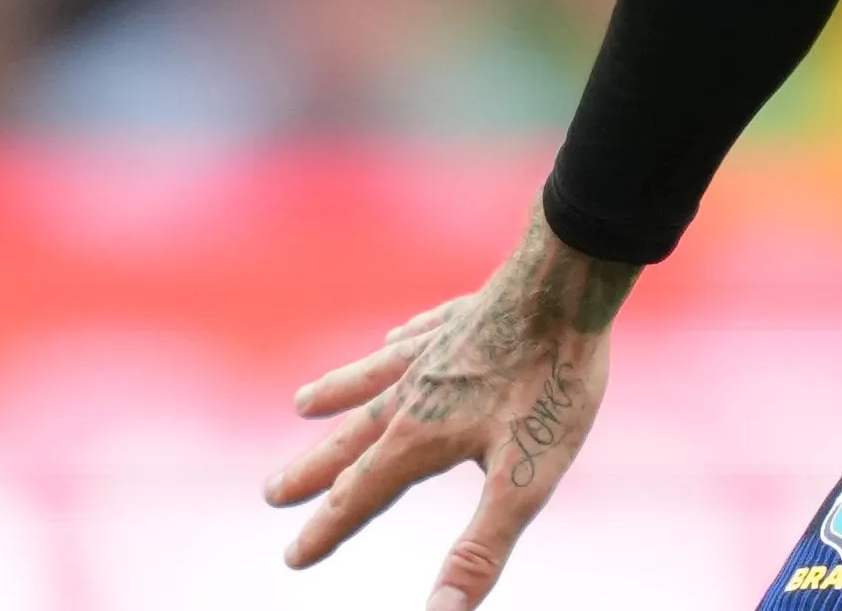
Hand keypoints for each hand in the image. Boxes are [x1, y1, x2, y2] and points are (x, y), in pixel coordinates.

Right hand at [268, 214, 638, 608]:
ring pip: (372, 379)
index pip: (361, 497)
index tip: (293, 558)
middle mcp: (413, 393)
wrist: (569, 283)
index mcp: (420, 438)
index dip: (328, 532)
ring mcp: (435, 349)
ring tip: (304, 404)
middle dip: (315, 471)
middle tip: (272, 493)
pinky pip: (417, 334)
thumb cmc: (553, 381)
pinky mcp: (463, 315)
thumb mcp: (525, 481)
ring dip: (337, 395)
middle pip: (352, 440)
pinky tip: (390, 339)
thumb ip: (481, 548)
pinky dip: (395, 344)